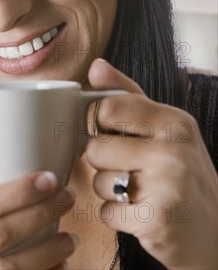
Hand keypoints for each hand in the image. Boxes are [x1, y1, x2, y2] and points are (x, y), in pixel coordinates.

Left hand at [84, 59, 217, 269]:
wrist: (216, 235)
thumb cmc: (184, 176)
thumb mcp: (165, 129)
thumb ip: (128, 96)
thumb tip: (96, 66)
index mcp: (175, 121)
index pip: (108, 107)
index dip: (102, 124)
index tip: (116, 135)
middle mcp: (173, 150)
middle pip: (96, 147)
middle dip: (105, 163)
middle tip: (132, 170)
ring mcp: (166, 186)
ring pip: (98, 181)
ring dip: (110, 192)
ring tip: (140, 193)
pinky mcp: (155, 220)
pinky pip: (106, 212)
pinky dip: (117, 217)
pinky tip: (140, 214)